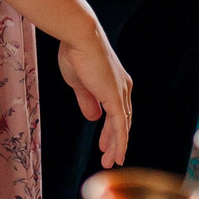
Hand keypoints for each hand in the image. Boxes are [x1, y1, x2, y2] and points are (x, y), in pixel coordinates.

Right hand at [58, 33, 133, 168]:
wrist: (79, 37)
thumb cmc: (75, 53)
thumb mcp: (80, 83)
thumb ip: (88, 101)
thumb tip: (93, 118)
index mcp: (115, 83)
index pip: (116, 112)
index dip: (110, 129)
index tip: (104, 143)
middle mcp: (123, 88)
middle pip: (121, 121)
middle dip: (114, 141)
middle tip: (108, 157)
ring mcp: (120, 93)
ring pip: (122, 127)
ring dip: (116, 146)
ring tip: (110, 161)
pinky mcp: (116, 98)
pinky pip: (120, 126)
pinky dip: (119, 142)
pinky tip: (117, 155)